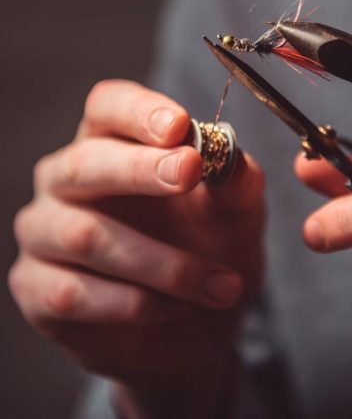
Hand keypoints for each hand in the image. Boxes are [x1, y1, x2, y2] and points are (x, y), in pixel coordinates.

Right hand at [9, 80, 264, 417]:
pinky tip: (175, 309)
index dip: (139, 111)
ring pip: (87, 236)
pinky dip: (134, 303)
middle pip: (86, 161)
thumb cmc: (207, 246)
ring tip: (220, 284)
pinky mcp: (36, 287)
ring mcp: (44, 231)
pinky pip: (74, 293)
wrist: (193, 324)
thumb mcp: (236, 213)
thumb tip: (233, 160)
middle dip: (140, 169)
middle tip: (189, 173)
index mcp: (111, 140)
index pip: (108, 106)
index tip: (180, 125)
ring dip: (162, 263)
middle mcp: (66, 178)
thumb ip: (237, 183)